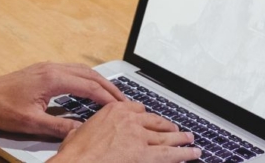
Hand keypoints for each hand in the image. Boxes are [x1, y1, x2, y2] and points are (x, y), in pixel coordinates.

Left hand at [0, 62, 125, 138]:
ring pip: (83, 70)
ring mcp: (50, 66)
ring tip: (112, 93)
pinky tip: (91, 86)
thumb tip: (81, 129)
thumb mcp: (31, 123)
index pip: (88, 86)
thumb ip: (59, 126)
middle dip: (109, 86)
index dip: (106, 97)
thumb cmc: (3, 109)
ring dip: (99, 81)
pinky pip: (74, 70)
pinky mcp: (45, 69)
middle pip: (90, 74)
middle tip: (123, 99)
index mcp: (53, 79)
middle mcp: (54, 68)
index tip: (119, 106)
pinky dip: (88, 78)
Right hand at [53, 101, 201, 162]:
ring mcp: (139, 137)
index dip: (146, 116)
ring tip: (190, 140)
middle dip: (168, 127)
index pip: (137, 109)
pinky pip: (169, 154)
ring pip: (166, 137)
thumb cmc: (73, 155)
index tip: (151, 120)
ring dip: (180, 139)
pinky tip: (191, 153)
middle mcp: (130, 120)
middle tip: (177, 130)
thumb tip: (80, 132)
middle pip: (155, 122)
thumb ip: (86, 130)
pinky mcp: (145, 155)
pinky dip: (183, 154)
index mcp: (114, 111)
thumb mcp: (76, 134)